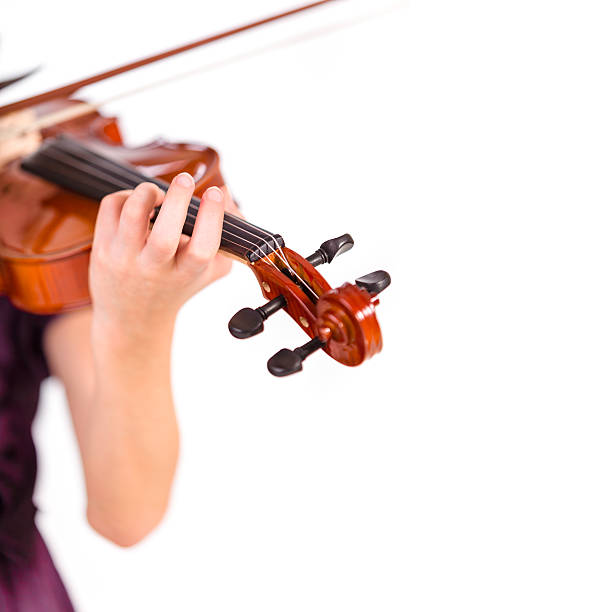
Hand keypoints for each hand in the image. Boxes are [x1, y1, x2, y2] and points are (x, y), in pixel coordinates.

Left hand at [90, 173, 236, 333]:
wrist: (133, 319)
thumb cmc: (176, 287)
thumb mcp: (209, 270)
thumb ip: (226, 235)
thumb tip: (224, 193)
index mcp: (187, 274)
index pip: (202, 248)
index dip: (211, 217)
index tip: (215, 193)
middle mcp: (155, 270)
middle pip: (165, 236)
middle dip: (177, 200)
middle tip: (185, 179)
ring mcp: (126, 261)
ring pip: (132, 216)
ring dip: (147, 193)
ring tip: (158, 193)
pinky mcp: (102, 251)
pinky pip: (111, 209)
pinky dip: (126, 196)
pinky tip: (137, 203)